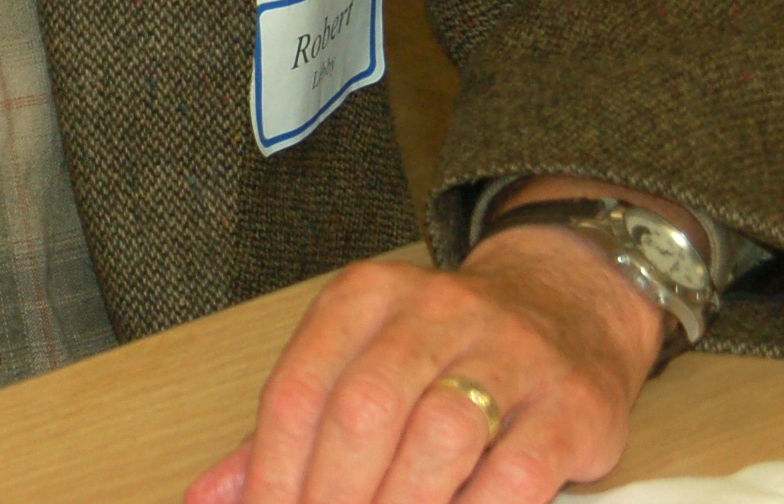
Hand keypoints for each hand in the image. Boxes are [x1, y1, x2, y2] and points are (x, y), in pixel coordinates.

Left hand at [186, 220, 668, 503]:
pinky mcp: (572, 405)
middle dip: (331, 494)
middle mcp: (435, 312)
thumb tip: (212, 498)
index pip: (298, 388)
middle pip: (363, 410)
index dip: (271, 471)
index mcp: (365, 299)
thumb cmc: (442, 352)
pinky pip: (517, 472)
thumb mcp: (358, 361)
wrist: (570, 305)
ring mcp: (510, 354)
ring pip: (438, 435)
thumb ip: (288, 430)